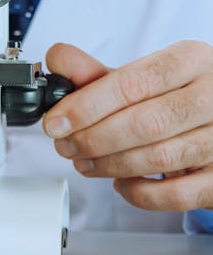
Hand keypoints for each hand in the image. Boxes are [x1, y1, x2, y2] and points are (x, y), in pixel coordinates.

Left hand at [42, 40, 212, 212]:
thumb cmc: (176, 93)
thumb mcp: (140, 75)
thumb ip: (96, 71)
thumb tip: (58, 59)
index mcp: (190, 60)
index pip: (131, 83)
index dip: (87, 105)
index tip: (56, 121)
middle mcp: (212, 96)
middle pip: (145, 123)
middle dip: (94, 138)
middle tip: (65, 145)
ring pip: (160, 158)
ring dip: (111, 165)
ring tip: (84, 161)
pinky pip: (179, 194)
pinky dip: (141, 193)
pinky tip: (121, 183)